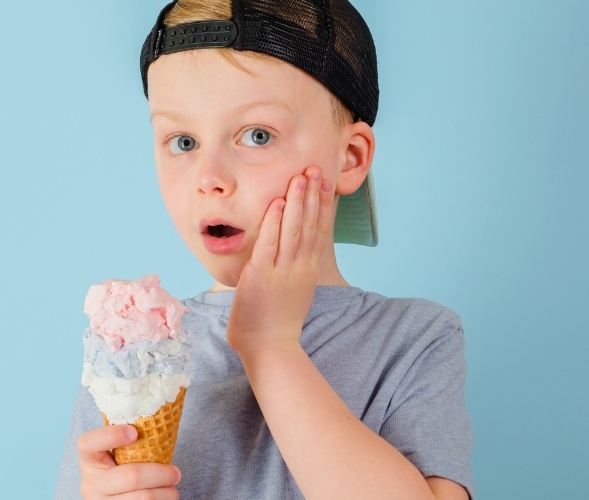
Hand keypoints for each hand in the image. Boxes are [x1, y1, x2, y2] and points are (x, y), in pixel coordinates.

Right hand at [77, 425, 180, 498]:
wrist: (116, 499)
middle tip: (176, 473)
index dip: (111, 435)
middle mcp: (90, 484)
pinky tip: (165, 497)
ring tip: (173, 488)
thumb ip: (132, 444)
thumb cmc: (124, 470)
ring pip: (143, 498)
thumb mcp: (120, 457)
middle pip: (130, 476)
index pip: (88, 443)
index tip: (134, 432)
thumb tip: (164, 418)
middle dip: (160, 474)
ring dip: (166, 493)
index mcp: (90, 460)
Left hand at [226, 165, 334, 355]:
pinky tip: (278, 202)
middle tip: (317, 169)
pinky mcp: (262, 275)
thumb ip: (293, 275)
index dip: (323, 207)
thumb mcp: (293, 296)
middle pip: (310, 225)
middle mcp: (299, 268)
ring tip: (301, 176)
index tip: (326, 185)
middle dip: (313, 195)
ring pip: (294, 229)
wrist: (270, 349)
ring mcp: (282, 271)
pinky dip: (275, 221)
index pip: (320, 233)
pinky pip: (270, 243)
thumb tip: (292, 262)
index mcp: (307, 272)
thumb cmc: (276, 327)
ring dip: (298, 201)